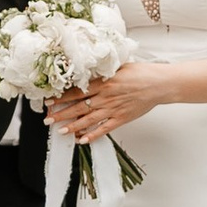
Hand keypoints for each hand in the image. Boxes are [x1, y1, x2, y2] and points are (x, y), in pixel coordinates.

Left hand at [46, 65, 165, 140]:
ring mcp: (113, 109)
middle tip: (47, 119)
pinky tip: (82, 140)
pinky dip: (92, 135)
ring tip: (60, 130)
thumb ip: (102, 71)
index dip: (61, 97)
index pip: (76, 91)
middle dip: (61, 113)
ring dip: (73, 126)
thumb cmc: (141, 73)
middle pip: (78, 107)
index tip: (49, 100)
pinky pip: (104, 129)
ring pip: (88, 120)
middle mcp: (105, 97)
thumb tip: (87, 70)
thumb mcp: (118, 66)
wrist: (159, 84)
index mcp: (103, 82)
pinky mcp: (121, 118)